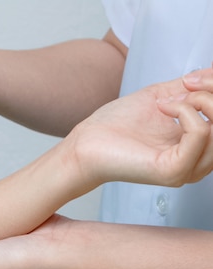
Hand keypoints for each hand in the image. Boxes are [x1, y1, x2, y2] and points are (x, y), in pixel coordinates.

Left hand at [69, 67, 212, 187]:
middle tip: (185, 85)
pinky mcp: (174, 171)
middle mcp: (200, 160)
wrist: (86, 143)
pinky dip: (186, 112)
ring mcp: (189, 169)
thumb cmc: (117, 125)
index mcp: (200, 145)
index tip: (192, 78)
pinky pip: (201, 134)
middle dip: (212, 92)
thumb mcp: (163, 96)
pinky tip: (163, 109)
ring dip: (199, 101)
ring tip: (168, 100)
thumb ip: (194, 86)